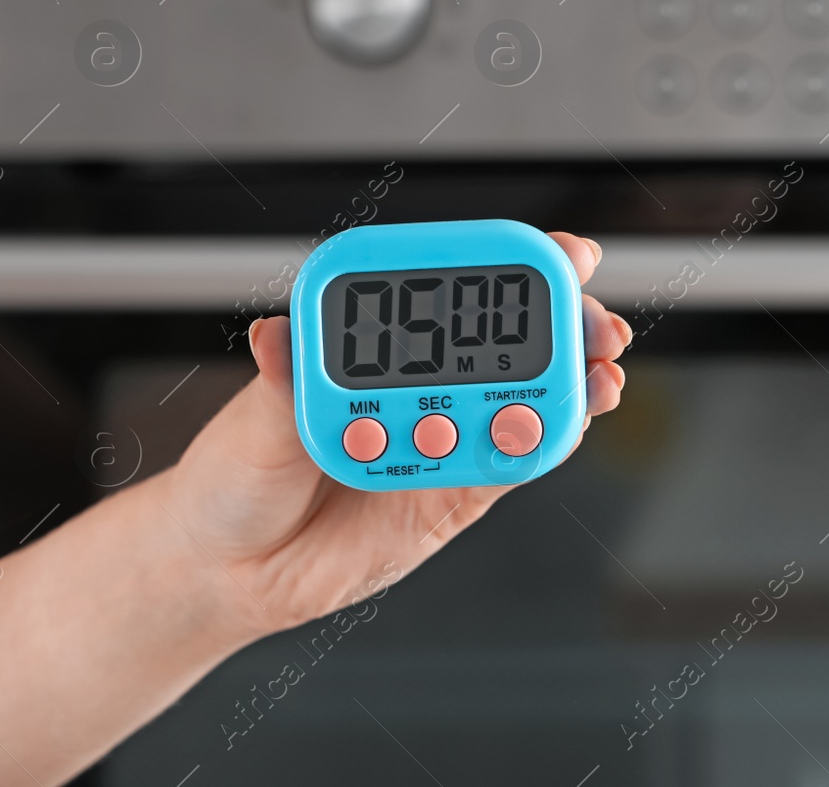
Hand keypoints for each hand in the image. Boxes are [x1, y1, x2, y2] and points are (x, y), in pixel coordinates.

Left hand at [160, 231, 627, 636]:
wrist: (231, 572)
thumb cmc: (234, 479)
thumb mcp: (252, 422)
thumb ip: (282, 384)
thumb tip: (275, 337)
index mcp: (378, 344)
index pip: (455, 290)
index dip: (512, 270)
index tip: (560, 257)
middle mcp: (422, 384)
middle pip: (514, 341)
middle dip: (569, 326)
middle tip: (597, 329)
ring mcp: (447, 436)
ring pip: (527, 398)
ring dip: (572, 385)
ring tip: (595, 382)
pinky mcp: (459, 493)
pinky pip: (510, 464)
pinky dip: (539, 444)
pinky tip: (556, 430)